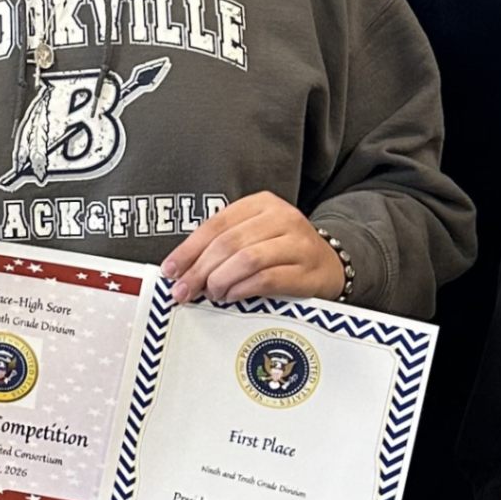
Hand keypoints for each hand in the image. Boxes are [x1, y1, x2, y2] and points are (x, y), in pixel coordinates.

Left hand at [162, 193, 344, 304]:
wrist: (329, 264)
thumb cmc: (281, 251)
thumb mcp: (253, 236)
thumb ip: (221, 246)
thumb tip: (180, 269)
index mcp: (261, 203)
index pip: (216, 224)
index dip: (189, 249)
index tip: (170, 270)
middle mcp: (282, 217)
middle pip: (228, 243)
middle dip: (199, 270)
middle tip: (184, 291)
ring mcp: (298, 243)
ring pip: (247, 259)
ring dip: (220, 280)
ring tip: (211, 293)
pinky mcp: (307, 270)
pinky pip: (267, 279)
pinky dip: (242, 289)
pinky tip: (231, 296)